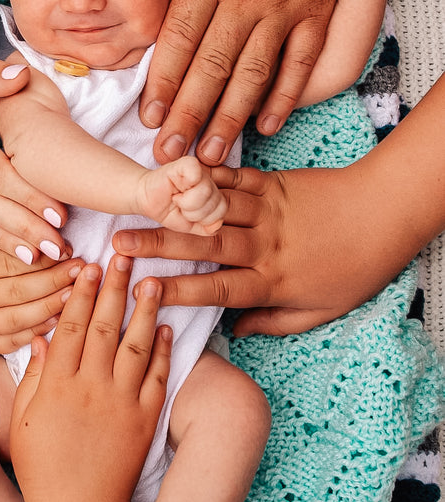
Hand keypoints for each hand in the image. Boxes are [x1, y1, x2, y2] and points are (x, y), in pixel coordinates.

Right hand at [0, 237, 83, 356]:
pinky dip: (38, 333)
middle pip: (22, 288)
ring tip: (80, 293)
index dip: (42, 254)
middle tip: (86, 268)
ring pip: (22, 317)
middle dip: (58, 278)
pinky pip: (14, 341)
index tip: (69, 246)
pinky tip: (60, 320)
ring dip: (54, 305)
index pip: (10, 258)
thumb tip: (24, 215)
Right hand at [10, 256, 171, 501]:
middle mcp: (91, 388)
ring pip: (136, 345)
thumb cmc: (42, 471)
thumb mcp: (24, 421)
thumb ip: (34, 376)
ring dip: (145, 310)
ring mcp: (122, 403)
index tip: (88, 266)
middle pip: (105, 326)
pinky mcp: (145, 420)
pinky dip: (163, 351)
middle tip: (122, 256)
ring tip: (152, 280)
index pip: (70, 326)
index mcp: (58, 385)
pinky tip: (166, 327)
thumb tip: (40, 336)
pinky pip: (157, 378)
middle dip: (114, 288)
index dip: (81, 293)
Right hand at [114, 164, 417, 335]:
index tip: (141, 292)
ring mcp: (267, 210)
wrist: (385, 214)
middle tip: (118, 243)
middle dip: (158, 244)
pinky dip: (205, 174)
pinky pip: (233, 178)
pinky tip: (177, 171)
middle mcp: (264, 245)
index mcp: (272, 280)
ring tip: (137, 202)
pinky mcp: (273, 182)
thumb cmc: (356, 268)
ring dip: (173, 205)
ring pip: (212, 208)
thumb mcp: (322, 311)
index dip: (177, 290)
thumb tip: (237, 330)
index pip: (216, 288)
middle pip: (204, 245)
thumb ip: (276, 323)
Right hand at [137, 157, 225, 234]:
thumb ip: (207, 227)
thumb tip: (217, 224)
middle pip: (217, 203)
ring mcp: (200, 171)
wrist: (146, 199)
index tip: (187, 214)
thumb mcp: (190, 225)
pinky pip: (196, 174)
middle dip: (195, 213)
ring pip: (206, 192)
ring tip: (177, 198)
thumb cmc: (167, 210)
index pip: (222, 210)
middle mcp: (210, 181)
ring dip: (187, 202)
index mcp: (214, 195)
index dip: (204, 218)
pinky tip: (175, 188)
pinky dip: (184, 185)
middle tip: (180, 206)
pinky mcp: (188, 163)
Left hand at [140, 0, 362, 165]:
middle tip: (168, 153)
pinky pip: (297, 65)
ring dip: (228, 119)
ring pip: (251, 75)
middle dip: (186, 116)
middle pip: (209, 66)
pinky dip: (282, 98)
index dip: (161, 84)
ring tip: (210, 154)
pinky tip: (265, 126)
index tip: (149, 117)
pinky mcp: (317, 12)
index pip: (177, 40)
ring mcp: (284, 6)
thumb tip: (162, 19)